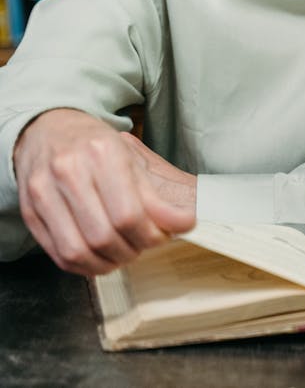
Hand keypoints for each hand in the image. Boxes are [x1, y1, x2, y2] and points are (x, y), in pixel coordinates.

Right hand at [13, 108, 195, 276]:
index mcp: (101, 151)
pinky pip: (59, 255)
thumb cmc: (94, 144)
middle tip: (143, 245)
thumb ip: (154, 194)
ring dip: (108, 263)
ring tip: (123, 252)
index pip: (128, 214)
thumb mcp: (130, 156)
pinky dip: (85, 265)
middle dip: (132, 250)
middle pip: (104, 236)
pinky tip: (100, 256)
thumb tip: (183, 223)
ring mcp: (43, 191)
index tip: (164, 236)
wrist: (48, 129)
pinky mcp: (29, 211)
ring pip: (78, 252)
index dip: (151, 235)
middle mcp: (69, 169)